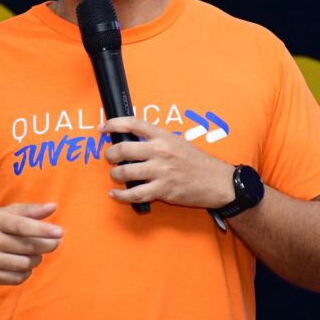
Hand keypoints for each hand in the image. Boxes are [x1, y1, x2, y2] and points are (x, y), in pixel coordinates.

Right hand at [0, 203, 62, 284]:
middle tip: (55, 243)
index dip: (43, 230)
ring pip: (25, 264)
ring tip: (37, 253)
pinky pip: (17, 278)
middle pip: (27, 247)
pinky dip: (27, 272)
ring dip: (37, 259)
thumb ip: (31, 210)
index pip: (22, 226)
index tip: (60, 232)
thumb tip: (53, 207)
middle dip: (47, 245)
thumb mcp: (8, 212)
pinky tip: (25, 264)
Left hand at [101, 117, 234, 207]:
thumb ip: (156, 140)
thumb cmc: (196, 162)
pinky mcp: (163, 190)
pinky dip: (121, 196)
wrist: (217, 181)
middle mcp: (160, 151)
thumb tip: (130, 140)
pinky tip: (115, 194)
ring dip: (115, 175)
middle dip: (109, 154)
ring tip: (116, 176)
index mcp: (163, 136)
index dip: (114, 124)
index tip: (102, 128)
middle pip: (123, 149)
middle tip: (109, 157)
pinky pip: (134, 194)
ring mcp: (161, 171)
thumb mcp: (177, 142)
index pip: (133, 123)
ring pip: (125, 172)